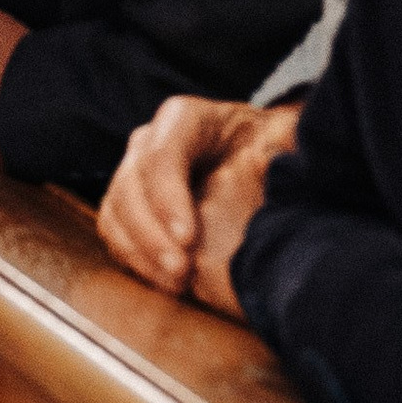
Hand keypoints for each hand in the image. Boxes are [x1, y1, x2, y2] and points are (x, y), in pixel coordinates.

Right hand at [98, 97, 294, 312]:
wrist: (259, 162)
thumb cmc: (273, 149)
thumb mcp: (286, 136)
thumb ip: (286, 144)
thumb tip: (282, 159)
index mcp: (187, 119)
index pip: (162, 153)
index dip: (168, 196)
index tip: (189, 238)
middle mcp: (150, 142)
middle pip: (132, 184)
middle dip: (152, 232)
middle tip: (181, 269)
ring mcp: (134, 173)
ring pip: (116, 209)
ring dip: (141, 250)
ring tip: (176, 283)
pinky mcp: (128, 206)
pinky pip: (115, 232)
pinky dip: (135, 260)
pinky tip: (167, 283)